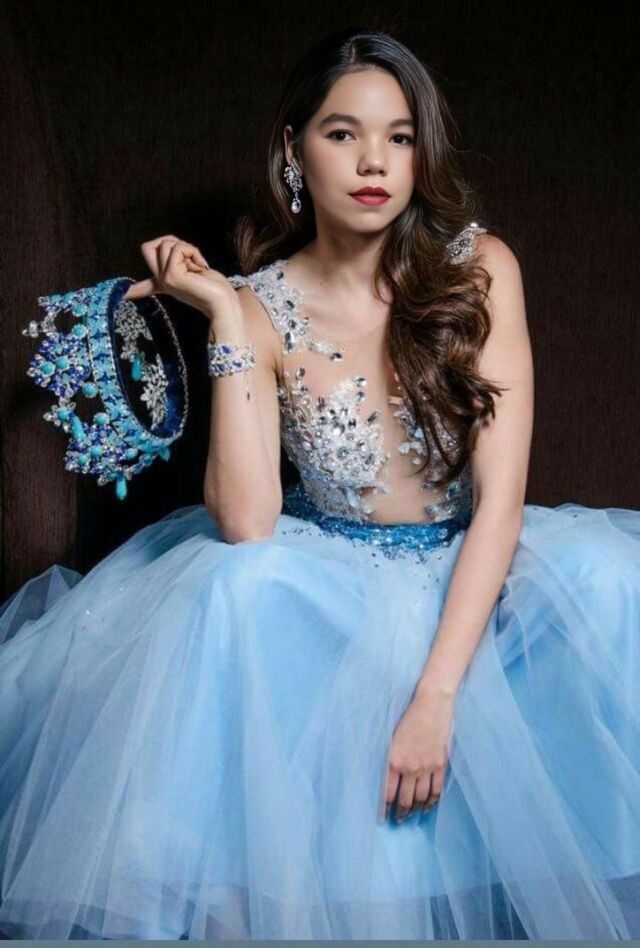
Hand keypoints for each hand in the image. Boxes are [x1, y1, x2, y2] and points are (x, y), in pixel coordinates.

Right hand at [124, 235, 236, 319]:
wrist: (224, 302)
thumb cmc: (216, 287)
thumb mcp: (194, 270)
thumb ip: (181, 260)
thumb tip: (173, 247)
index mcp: (166, 283)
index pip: (145, 285)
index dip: (134, 289)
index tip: (123, 296)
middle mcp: (162, 281)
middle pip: (148, 246)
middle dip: (171, 241)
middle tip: (190, 256)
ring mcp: (164, 279)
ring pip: (165, 244)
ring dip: (186, 247)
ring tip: (198, 264)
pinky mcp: (171, 276)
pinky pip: (178, 248)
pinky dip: (192, 251)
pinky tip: (200, 267)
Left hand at [384, 687, 454, 820]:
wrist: (431, 704)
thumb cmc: (407, 717)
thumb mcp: (390, 737)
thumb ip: (388, 758)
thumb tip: (385, 777)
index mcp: (393, 761)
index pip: (386, 793)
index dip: (384, 808)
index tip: (382, 817)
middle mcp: (410, 767)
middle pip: (404, 799)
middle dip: (400, 812)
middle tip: (398, 820)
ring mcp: (427, 767)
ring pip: (420, 797)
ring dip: (415, 809)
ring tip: (411, 815)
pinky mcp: (440, 764)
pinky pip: (436, 789)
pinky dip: (431, 801)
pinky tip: (427, 806)